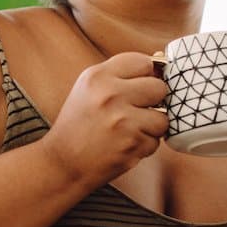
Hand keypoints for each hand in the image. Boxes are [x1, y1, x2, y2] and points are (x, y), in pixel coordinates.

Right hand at [43, 52, 169, 185]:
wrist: (63, 163)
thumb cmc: (80, 125)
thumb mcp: (89, 89)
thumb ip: (120, 76)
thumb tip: (160, 67)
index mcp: (97, 76)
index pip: (143, 62)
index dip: (145, 76)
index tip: (136, 88)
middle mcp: (110, 94)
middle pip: (159, 87)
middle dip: (153, 101)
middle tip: (134, 112)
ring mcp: (122, 120)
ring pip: (162, 118)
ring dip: (150, 127)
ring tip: (127, 131)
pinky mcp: (131, 144)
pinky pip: (155, 142)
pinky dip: (144, 146)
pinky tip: (123, 146)